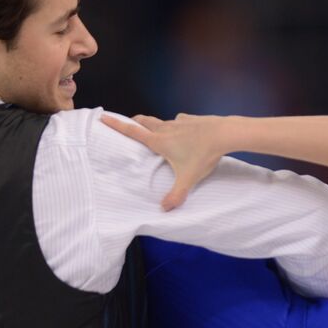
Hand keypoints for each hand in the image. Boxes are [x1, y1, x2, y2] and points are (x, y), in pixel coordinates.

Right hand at [98, 112, 229, 210]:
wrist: (224, 133)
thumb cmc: (202, 155)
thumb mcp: (188, 179)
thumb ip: (176, 195)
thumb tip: (164, 209)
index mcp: (159, 141)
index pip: (132, 132)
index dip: (116, 125)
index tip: (103, 118)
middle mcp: (166, 129)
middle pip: (144, 122)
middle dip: (134, 122)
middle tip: (128, 124)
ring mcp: (179, 121)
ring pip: (161, 121)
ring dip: (155, 125)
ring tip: (156, 133)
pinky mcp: (191, 119)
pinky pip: (179, 121)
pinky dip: (176, 125)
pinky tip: (184, 131)